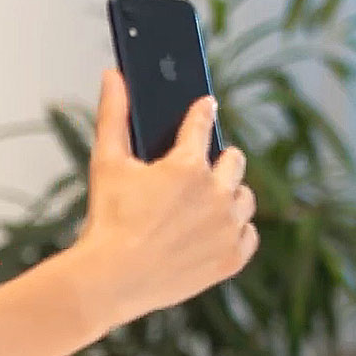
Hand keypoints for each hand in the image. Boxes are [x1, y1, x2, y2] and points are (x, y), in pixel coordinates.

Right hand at [68, 68, 257, 328]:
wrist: (110, 281)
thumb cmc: (106, 221)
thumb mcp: (106, 163)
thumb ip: (113, 115)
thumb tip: (114, 74)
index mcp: (188, 165)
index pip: (203, 122)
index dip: (201, 113)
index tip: (204, 109)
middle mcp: (217, 193)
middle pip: (234, 160)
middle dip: (218, 161)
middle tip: (197, 171)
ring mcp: (228, 228)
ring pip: (244, 198)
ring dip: (228, 196)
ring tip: (204, 205)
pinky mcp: (232, 258)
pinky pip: (248, 235)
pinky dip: (234, 232)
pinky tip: (212, 232)